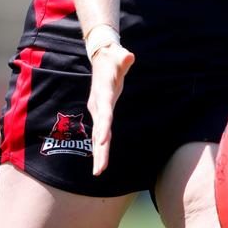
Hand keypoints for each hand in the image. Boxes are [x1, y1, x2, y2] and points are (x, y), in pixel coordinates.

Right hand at [87, 43, 134, 174]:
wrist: (101, 58)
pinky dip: (99, 146)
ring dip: (98, 153)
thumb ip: (124, 58)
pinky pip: (100, 132)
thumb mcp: (118, 55)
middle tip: (99, 170)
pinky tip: (100, 160)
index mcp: (103, 92)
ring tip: (99, 172)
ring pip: (98, 134)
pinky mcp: (99, 112)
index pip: (104, 111)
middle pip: (100, 129)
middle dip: (99, 150)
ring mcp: (97, 109)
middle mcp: (98, 103)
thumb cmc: (112, 57)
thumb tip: (129, 56)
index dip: (103, 126)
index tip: (101, 141)